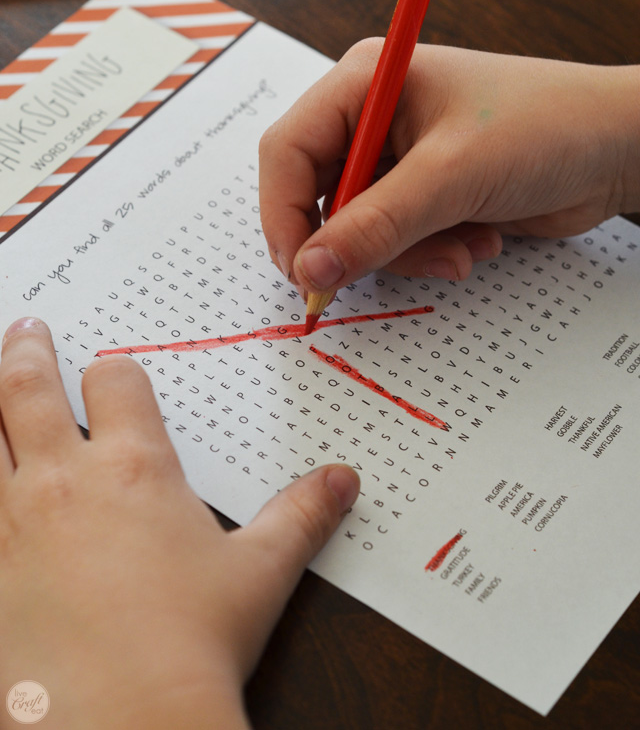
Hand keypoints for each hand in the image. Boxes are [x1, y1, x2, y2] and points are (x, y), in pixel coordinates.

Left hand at [0, 318, 358, 729]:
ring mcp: (12, 524)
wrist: (129, 723)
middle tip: (27, 330)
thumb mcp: (260, 572)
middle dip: (27, 352)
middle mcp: (64, 482)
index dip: (115, 372)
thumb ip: (301, 516)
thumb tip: (342, 480)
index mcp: (135, 468)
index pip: (116, 382)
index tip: (114, 374)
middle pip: (28, 387)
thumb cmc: (196, 643)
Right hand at [259, 40, 639, 294]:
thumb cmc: (546, 127)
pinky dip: (430, 253)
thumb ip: (375, 226)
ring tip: (459, 248)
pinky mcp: (425, 193)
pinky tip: (477, 241)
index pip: (289, 151)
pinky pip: (396, 240)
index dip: (285, 214)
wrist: (618, 149)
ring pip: (359, 229)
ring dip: (406, 253)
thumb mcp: (451, 176)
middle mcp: (374, 117)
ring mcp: (400, 158)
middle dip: (358, 240)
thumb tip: (310, 268)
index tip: (303, 269)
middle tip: (378, 270)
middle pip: (318, 196)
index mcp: (366, 82)